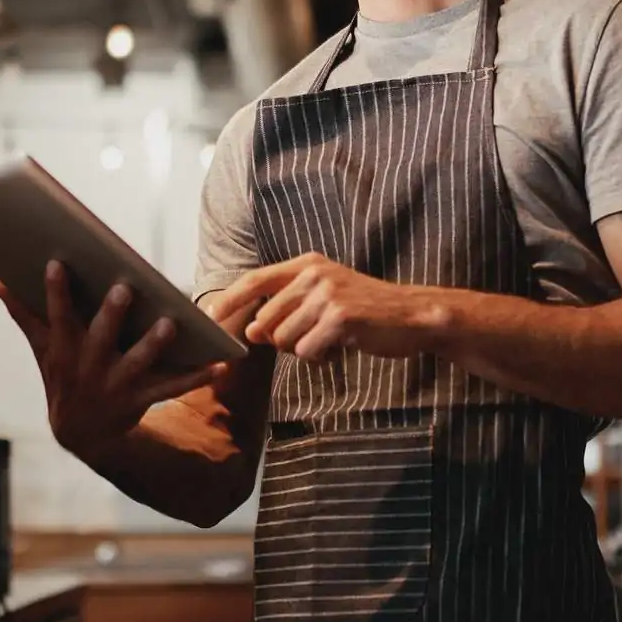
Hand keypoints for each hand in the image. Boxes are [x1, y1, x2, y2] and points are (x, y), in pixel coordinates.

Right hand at [0, 262, 226, 462]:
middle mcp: (89, 367)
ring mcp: (115, 386)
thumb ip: (24, 315)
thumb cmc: (63, 379)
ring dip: (153, 345)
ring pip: (137, 364)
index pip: (57, 316)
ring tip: (169, 325)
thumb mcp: (42, 350)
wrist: (82, 435)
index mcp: (64, 350)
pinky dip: (195, 378)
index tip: (58, 262)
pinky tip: (218, 365)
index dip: (56, 292)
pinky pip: (171, 389)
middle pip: (99, 338)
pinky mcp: (141, 400)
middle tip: (124, 289)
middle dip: (111, 315)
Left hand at [205, 252, 450, 363]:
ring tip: (332, 339)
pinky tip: (342, 347)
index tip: (209, 318)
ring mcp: (327, 294)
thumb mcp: (323, 298)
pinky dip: (321, 357)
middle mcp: (313, 274)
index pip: (254, 280)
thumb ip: (286, 309)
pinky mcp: (340, 317)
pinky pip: (307, 351)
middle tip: (315, 338)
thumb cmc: (365, 311)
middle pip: (266, 320)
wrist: (412, 316)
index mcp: (306, 264)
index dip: (228, 300)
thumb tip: (251, 331)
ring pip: (284, 339)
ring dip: (304, 349)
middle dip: (281, 340)